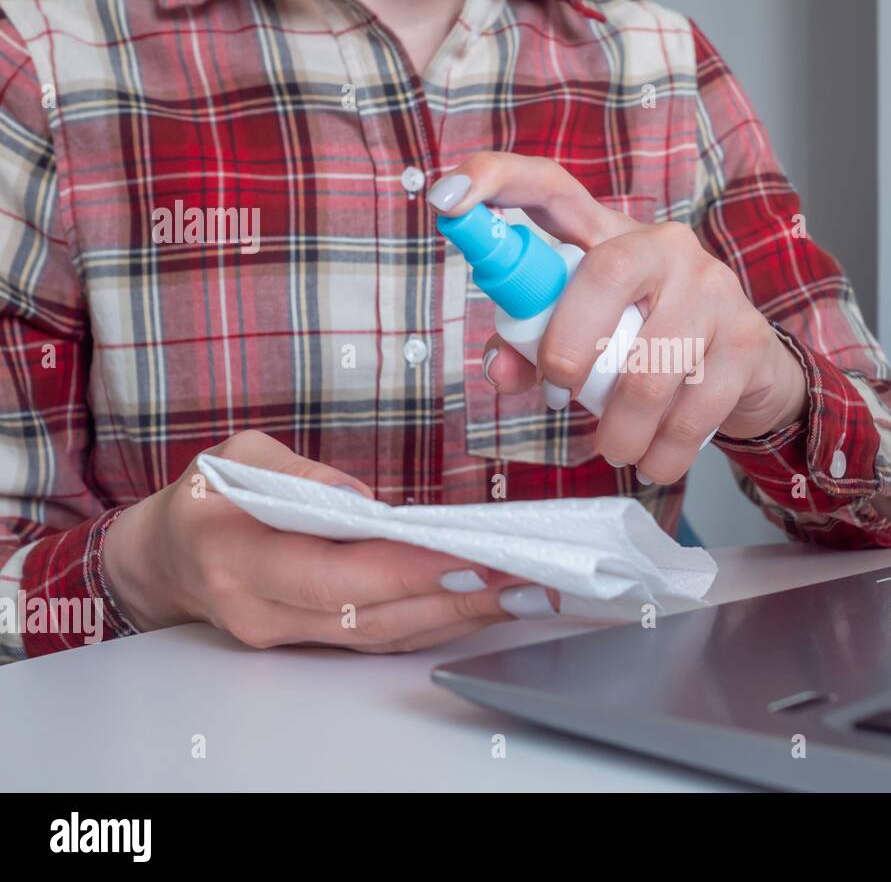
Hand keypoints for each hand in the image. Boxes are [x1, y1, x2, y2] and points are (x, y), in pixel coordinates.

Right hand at [102, 430, 556, 652]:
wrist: (164, 558)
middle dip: (452, 600)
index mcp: (239, 557)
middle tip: (517, 578)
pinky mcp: (308, 643)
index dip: (405, 571)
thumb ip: (300, 473)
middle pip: (371, 617)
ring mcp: (285, 636)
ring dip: (455, 617)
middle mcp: (263, 610)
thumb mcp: (238, 456)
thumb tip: (368, 499)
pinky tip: (480, 605)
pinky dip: (433, 624)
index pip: (335, 576)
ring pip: (381, 637)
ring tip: (517, 592)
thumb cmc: (206, 499)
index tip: (465, 556)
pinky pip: (376, 639)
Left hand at [429, 153, 808, 484]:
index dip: (496, 182)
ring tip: (615, 449)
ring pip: (651, 366)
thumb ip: (534, 348)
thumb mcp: (588, 340)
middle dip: (569, 347)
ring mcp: (713, 287)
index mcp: (608, 236)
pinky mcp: (749, 337)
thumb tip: (499, 370)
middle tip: (563, 394)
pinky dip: (663, 451)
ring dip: (622, 428)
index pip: (551, 189)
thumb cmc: (648, 347)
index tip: (446, 200)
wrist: (748, 371)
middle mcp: (664, 246)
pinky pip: (695, 408)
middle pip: (604, 274)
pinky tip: (654, 460)